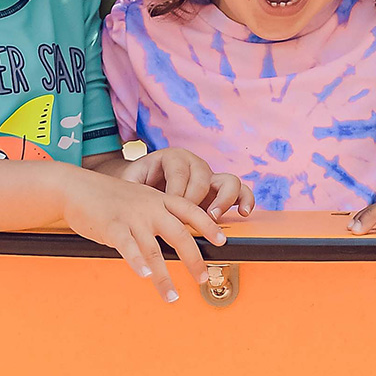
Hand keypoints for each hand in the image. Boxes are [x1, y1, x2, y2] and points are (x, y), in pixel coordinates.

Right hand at [61, 167, 228, 300]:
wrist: (76, 187)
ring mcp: (131, 216)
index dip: (209, 226)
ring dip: (164, 277)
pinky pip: (128, 247)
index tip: (223, 241)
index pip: (191, 211)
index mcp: (160, 199)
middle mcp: (150, 207)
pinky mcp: (112, 227)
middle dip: (194, 259)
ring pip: (154, 250)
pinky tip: (145, 276)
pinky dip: (138, 263)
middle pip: (180, 234)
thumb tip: (178, 240)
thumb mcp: (141, 198)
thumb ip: (159, 215)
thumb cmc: (110, 198)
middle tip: (202, 278)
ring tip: (172, 296)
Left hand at [120, 148, 254, 218]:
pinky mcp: (221, 190)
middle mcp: (196, 164)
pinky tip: (243, 213)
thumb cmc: (139, 182)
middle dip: (197, 200)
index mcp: (173, 157)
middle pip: (204, 177)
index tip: (171, 211)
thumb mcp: (131, 181)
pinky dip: (245, 200)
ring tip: (214, 218)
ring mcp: (211, 176)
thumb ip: (130, 188)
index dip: (177, 193)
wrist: (146, 181)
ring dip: (224, 200)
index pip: (180, 173)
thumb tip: (130, 203)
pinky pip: (241, 190)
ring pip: (229, 180)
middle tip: (190, 218)